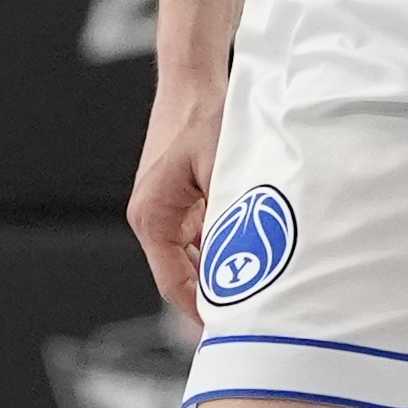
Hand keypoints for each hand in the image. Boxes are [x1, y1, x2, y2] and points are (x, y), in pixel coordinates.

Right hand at [126, 74, 226, 325]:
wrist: (194, 77)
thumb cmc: (203, 115)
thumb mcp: (222, 168)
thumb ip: (227, 217)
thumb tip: (241, 258)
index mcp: (152, 216)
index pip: (173, 283)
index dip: (202, 311)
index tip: (230, 330)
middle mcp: (152, 217)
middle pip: (181, 275)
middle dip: (214, 295)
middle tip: (250, 318)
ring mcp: (165, 209)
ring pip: (191, 257)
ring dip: (219, 271)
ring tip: (255, 292)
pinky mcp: (180, 198)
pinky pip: (199, 237)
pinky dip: (219, 247)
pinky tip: (250, 252)